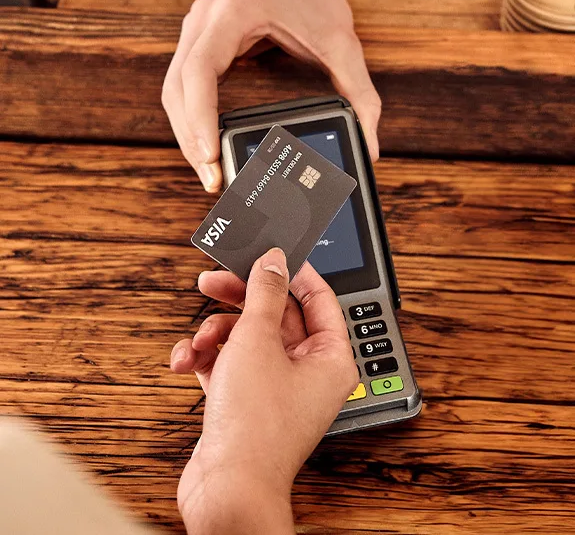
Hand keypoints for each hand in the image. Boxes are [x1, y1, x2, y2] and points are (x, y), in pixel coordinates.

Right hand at [162, 0, 380, 192]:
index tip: (210, 156)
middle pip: (178, 91)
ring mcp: (196, 33)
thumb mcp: (342, 42)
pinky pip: (182, 90)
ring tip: (208, 173)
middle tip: (212, 179)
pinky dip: (190, 122)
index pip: (199, 71)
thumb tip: (369, 143)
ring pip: (173, 94)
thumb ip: (359, 94)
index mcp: (232, 16)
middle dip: (191, 140)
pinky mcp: (198, 45)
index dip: (199, 117)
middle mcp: (203, 23)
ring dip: (186, 136)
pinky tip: (205, 147)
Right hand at [170, 248, 357, 533]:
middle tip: (212, 280)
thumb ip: (265, 294)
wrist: (225, 490)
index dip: (293, 272)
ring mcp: (276, 387)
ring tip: (199, 341)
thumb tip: (273, 261)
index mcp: (329, 357)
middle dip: (239, 299)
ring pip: (247, 338)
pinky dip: (207, 358)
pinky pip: (230, 363)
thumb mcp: (257, 340)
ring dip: (216, 333)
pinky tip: (187, 361)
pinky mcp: (248, 400)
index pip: (318, 298)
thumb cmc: (254, 426)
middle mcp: (307, 372)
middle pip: (276, 315)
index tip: (267, 254)